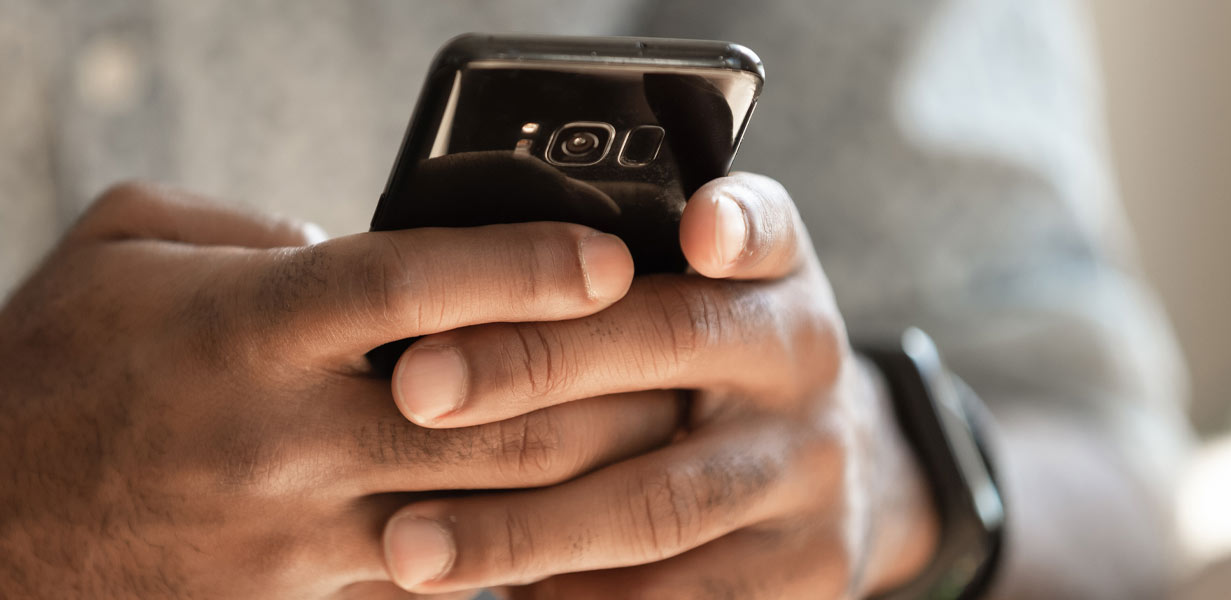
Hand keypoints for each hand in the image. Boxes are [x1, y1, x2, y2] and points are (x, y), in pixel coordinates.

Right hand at [0, 182, 681, 598]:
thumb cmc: (43, 362)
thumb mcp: (126, 242)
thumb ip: (255, 232)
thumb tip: (354, 248)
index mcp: (243, 327)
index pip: (417, 283)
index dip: (529, 264)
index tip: (612, 254)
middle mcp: (277, 438)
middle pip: (485, 413)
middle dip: (601, 385)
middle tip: (672, 356)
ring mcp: (287, 539)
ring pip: (477, 514)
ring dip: (576, 481)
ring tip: (646, 445)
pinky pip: (425, 586)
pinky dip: (498, 557)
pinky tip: (553, 530)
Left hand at [381, 173, 939, 597]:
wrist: (819, 482)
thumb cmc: (699, 371)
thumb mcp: (686, 298)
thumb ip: (599, 277)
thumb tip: (436, 287)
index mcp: (768, 277)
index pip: (761, 230)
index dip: (733, 226)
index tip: (694, 228)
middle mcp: (802, 363)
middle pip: (671, 348)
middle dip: (530, 365)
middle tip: (415, 390)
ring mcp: (809, 476)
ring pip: (658, 503)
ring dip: (523, 527)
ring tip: (411, 541)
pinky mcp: (802, 576)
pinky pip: (673, 598)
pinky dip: (574, 598)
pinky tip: (494, 595)